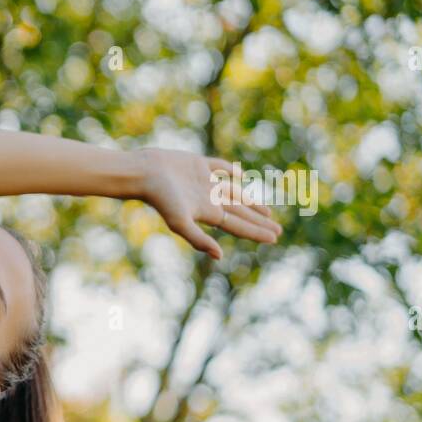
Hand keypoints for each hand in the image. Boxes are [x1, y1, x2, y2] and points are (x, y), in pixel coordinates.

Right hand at [137, 148, 281, 260]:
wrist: (144, 172)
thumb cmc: (160, 198)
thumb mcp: (180, 222)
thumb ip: (198, 239)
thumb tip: (220, 256)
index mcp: (207, 212)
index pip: (238, 225)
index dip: (256, 231)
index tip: (275, 238)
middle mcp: (208, 198)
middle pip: (240, 212)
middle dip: (259, 221)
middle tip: (277, 229)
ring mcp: (204, 182)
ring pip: (235, 193)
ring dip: (251, 202)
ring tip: (267, 211)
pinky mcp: (197, 164)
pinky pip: (220, 168)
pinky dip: (232, 172)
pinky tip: (242, 176)